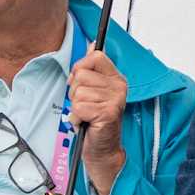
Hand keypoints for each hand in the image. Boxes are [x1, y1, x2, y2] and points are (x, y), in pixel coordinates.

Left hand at [69, 44, 126, 194]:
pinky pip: (79, 107)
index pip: (94, 56)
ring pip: (78, 92)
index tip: (82, 85)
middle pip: (81, 74)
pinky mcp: (108, 113)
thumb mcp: (94, 91)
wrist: (103, 150)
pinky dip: (77, 118)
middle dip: (75, 92)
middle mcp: (119, 86)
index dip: (80, 69)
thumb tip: (92, 44)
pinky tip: (86, 123)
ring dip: (76, 107)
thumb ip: (93, 68)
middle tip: (86, 106)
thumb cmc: (95, 121)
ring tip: (86, 116)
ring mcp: (115, 99)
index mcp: (116, 78)